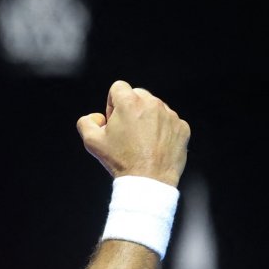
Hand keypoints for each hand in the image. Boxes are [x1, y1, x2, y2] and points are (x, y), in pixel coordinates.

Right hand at [76, 80, 190, 186]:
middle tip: (126, 132)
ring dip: (147, 119)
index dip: (112, 104)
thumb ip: (86, 122)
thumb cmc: (120, 161)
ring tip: (141, 142)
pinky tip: (154, 147)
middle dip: (130, 108)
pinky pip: (169, 122)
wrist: (148, 180)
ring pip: (155, 108)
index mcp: (129, 103)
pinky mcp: (182, 127)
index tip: (113, 121)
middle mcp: (152, 104)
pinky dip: (162, 130)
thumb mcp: (91, 142)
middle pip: (138, 95)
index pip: (118, 87)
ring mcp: (170, 115)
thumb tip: (96, 117)